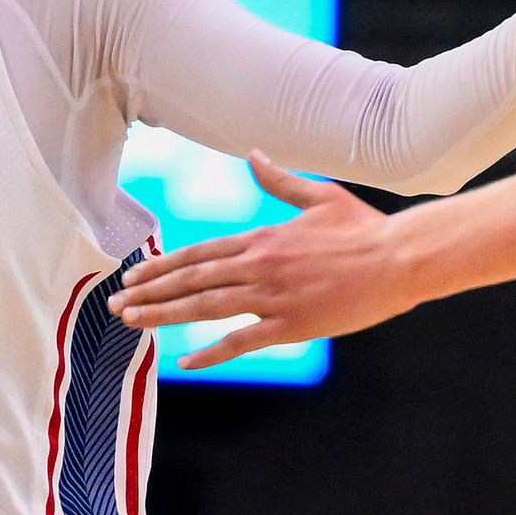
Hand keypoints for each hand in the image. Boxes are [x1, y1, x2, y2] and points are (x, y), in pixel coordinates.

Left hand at [108, 153, 413, 367]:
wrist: (399, 259)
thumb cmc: (364, 227)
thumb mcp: (320, 196)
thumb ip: (280, 180)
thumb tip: (254, 153)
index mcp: (262, 237)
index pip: (199, 252)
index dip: (163, 265)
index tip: (135, 275)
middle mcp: (259, 266)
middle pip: (191, 280)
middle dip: (149, 292)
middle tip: (115, 303)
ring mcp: (273, 298)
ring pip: (205, 307)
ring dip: (164, 315)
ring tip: (132, 323)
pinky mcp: (292, 326)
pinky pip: (241, 342)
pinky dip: (210, 352)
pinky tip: (182, 360)